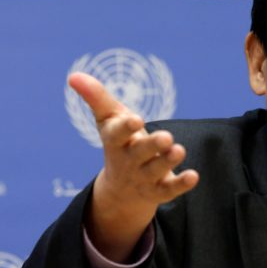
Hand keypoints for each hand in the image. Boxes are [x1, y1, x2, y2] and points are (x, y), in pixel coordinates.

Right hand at [68, 72, 198, 261]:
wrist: (120, 191)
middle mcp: (129, 160)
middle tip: (166, 136)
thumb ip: (96, 98)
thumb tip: (73, 76)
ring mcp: (144, 177)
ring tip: (179, 150)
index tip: (136, 119)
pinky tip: (193, 176)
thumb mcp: (108, 120)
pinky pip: (170, 189)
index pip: (117, 134)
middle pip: (140, 153)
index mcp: (116, 141)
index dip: (125, 127)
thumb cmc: (119, 143)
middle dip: (152, 145)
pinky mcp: (160, 190)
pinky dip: (181, 183)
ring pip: (156, 170)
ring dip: (168, 161)